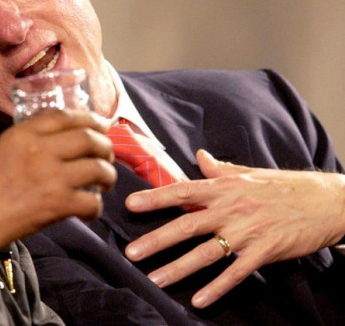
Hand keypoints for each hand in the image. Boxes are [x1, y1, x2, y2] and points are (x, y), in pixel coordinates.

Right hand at [0, 110, 115, 250]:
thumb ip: (15, 142)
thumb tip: (34, 141)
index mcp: (22, 135)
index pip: (64, 116)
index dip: (88, 118)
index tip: (100, 124)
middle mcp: (40, 150)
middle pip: (89, 138)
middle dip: (105, 145)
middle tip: (106, 154)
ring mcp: (52, 177)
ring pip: (98, 168)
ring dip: (108, 175)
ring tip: (105, 182)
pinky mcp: (58, 204)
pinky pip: (92, 201)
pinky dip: (96, 207)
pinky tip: (89, 210)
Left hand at [124, 149, 344, 307]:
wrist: (327, 201)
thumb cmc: (285, 186)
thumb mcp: (249, 173)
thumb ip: (220, 169)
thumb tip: (198, 156)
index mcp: (224, 187)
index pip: (182, 191)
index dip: (155, 198)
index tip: (130, 204)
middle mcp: (231, 209)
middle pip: (186, 225)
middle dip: (156, 240)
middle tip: (131, 251)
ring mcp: (247, 232)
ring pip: (205, 253)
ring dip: (178, 268)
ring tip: (154, 279)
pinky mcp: (264, 252)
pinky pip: (236, 273)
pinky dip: (217, 288)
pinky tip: (198, 299)